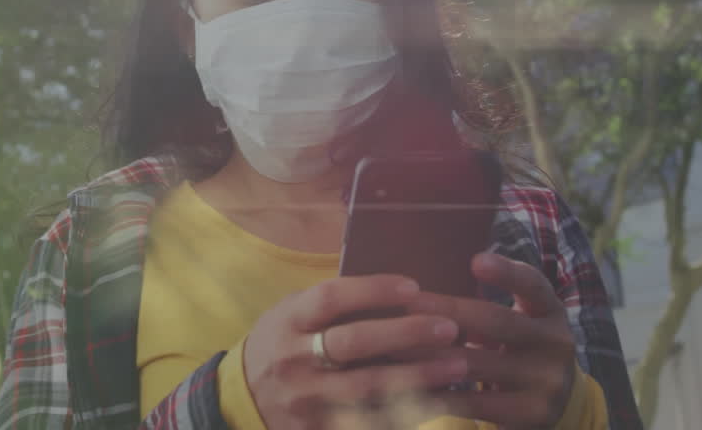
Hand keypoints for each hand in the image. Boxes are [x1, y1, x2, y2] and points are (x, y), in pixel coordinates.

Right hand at [242, 274, 469, 429]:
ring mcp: (306, 399)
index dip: (373, 290)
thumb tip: (397, 290)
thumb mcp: (292, 314)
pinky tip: (438, 403)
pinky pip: (368, 422)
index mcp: (289, 320)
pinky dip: (405, 413)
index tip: (414, 286)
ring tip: (458, 365)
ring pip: (368, 388)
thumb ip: (331, 305)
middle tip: (450, 327)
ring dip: (418, 376)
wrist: (243, 400)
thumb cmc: (282, 345)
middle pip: (354, 342)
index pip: (331, 298)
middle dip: (406, 333)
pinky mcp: (317, 429)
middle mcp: (295, 358)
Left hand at [409, 253, 576, 427]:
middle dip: (449, 312)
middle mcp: (555, 343)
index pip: (533, 284)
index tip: (476, 261)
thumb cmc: (520, 348)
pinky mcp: (531, 414)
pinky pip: (476, 402)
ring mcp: (546, 381)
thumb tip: (414, 290)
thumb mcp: (518, 320)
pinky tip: (410, 385)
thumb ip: (483, 307)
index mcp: (550, 310)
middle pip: (498, 322)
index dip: (506, 273)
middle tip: (408, 305)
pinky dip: (440, 394)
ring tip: (396, 346)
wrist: (560, 402)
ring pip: (479, 364)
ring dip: (433, 355)